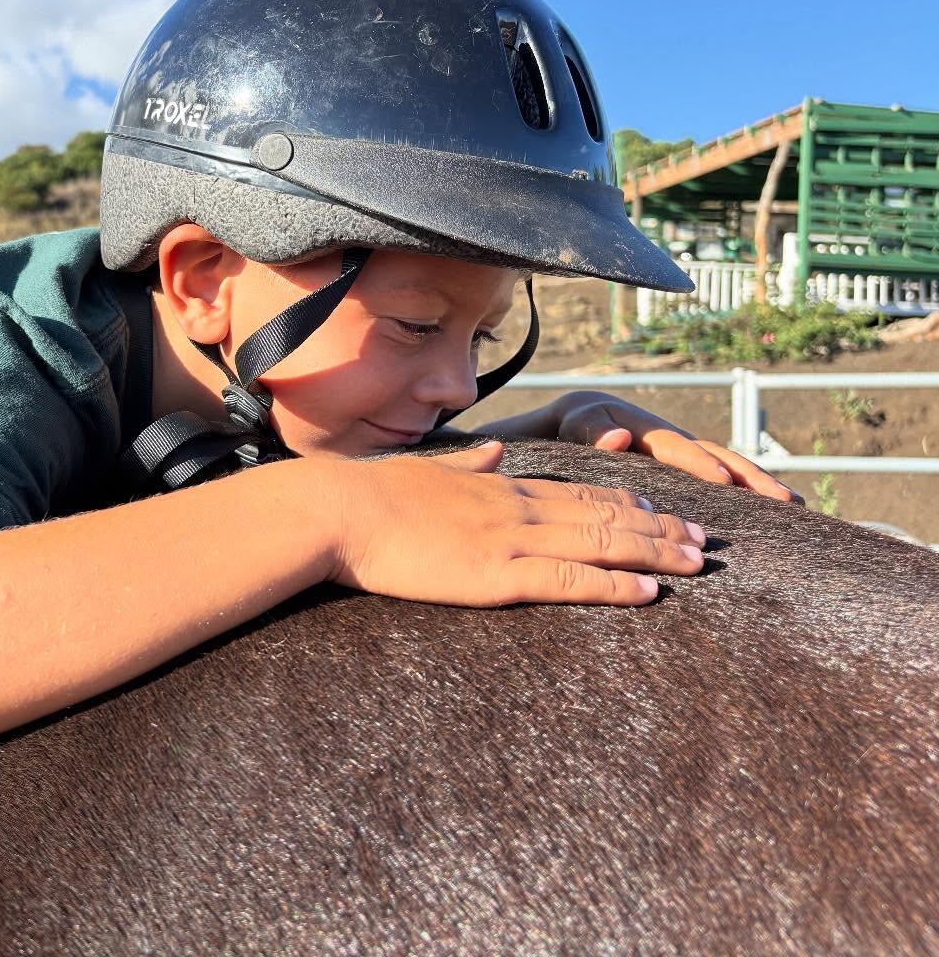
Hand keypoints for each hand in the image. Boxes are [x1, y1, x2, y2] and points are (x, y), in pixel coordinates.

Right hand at [326, 440, 706, 607]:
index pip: (578, 492)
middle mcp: (517, 508)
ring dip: (654, 554)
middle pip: (604, 516)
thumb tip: (497, 450)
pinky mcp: (496, 575)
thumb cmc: (373, 495)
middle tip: (701, 539)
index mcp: (500, 487)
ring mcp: (510, 540)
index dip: (624, 504)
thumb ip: (470, 465)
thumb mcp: (429, 469)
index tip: (659, 511)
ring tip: (694, 563)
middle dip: (659, 528)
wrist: (341, 511)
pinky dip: (614, 586)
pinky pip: (569, 582)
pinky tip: (648, 592)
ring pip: (600, 545)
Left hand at [552, 392, 800, 503]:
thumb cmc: (562, 426)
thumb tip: (618, 437)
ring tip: (797, 508)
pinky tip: (778, 519)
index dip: (697, 463)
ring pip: (726, 469)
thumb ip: (585, 428)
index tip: (722, 481)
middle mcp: (671, 440)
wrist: (569, 421)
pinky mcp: (685, 474)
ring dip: (758, 487)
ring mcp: (682, 458)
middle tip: (784, 500)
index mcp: (643, 429)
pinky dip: (746, 497)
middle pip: (717, 456)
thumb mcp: (568, 422)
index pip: (674, 447)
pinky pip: (719, 485)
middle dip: (749, 477)